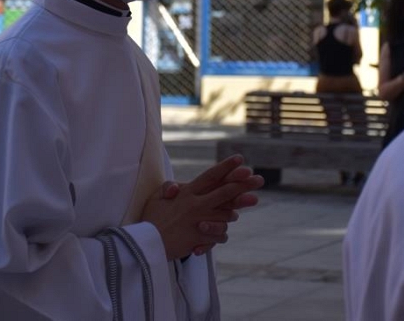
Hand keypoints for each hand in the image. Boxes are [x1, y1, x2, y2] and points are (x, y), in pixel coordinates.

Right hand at [142, 155, 263, 259]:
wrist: (145, 244)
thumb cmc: (151, 218)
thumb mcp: (157, 197)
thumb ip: (169, 188)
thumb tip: (176, 188)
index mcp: (188, 192)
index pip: (210, 176)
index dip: (226, 167)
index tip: (241, 159)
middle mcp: (196, 204)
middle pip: (225, 192)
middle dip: (243, 185)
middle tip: (259, 179)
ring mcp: (199, 221)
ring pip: (226, 214)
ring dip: (237, 209)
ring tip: (250, 201)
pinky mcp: (200, 237)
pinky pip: (220, 235)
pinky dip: (222, 234)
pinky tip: (225, 230)